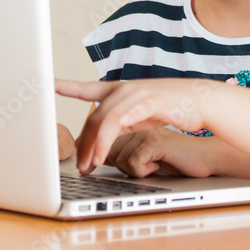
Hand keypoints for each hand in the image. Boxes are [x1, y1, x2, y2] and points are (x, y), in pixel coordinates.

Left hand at [55, 79, 213, 172]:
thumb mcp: (141, 114)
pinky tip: (104, 151)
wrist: (202, 101)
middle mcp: (125, 88)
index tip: (47, 83)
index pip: (87, 88)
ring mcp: (136, 93)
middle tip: (81, 165)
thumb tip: (102, 137)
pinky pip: (121, 119)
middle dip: (84, 143)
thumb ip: (121, 121)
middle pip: (93, 116)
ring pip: (104, 119)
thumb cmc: (174, 108)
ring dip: (95, 146)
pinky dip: (109, 137)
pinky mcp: (148, 102)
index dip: (67, 86)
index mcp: (121, 89)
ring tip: (91, 165)